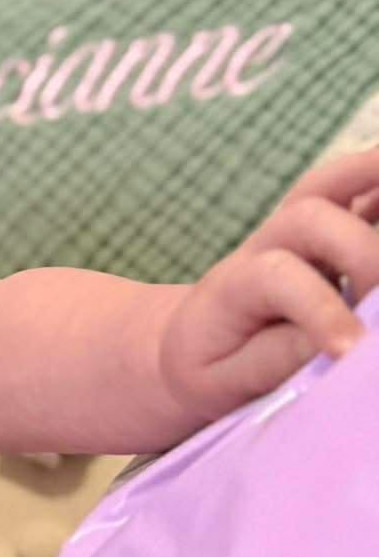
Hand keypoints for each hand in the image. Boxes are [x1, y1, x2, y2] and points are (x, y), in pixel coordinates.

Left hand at [160, 146, 378, 427]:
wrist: (194, 336)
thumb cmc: (212, 365)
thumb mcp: (225, 380)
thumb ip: (274, 361)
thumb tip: (337, 347)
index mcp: (231, 286)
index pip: (278, 278)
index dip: (320, 309)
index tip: (352, 348)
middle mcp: (264, 245)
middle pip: (309, 219)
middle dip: (361, 254)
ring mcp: (293, 229)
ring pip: (330, 185)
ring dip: (371, 175)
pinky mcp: (322, 228)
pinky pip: (353, 190)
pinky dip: (377, 182)